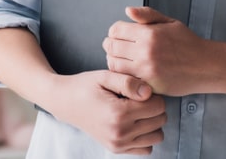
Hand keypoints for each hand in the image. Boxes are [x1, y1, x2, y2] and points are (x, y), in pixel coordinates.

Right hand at [47, 69, 165, 154]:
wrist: (65, 102)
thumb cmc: (85, 86)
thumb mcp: (105, 76)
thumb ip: (128, 82)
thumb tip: (149, 92)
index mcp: (118, 113)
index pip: (158, 106)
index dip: (153, 94)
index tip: (140, 89)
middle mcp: (120, 133)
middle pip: (160, 120)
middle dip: (155, 107)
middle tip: (138, 98)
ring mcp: (118, 144)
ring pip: (157, 136)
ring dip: (152, 122)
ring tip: (138, 110)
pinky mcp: (116, 149)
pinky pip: (146, 148)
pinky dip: (145, 136)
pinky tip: (135, 123)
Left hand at [104, 6, 207, 96]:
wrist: (205, 66)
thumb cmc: (187, 42)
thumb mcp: (169, 22)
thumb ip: (147, 15)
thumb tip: (128, 11)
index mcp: (149, 34)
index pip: (116, 30)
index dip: (115, 31)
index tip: (118, 34)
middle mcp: (146, 52)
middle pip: (112, 47)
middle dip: (111, 45)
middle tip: (115, 47)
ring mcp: (146, 70)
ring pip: (115, 64)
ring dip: (114, 60)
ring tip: (120, 59)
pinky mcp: (149, 85)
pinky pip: (125, 80)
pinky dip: (122, 75)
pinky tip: (128, 71)